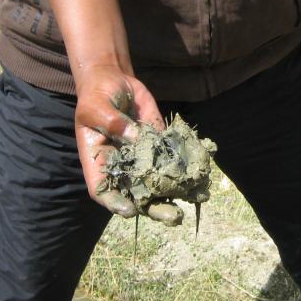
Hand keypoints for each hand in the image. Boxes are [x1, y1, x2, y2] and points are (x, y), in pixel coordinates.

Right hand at [75, 65, 182, 224]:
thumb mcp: (97, 108)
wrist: (115, 84)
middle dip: (155, 207)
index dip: (116, 203)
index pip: (103, 189)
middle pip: (137, 193)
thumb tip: (134, 137)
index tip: (131, 210)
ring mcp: (143, 158)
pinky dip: (188, 165)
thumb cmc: (97, 97)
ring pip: (159, 181)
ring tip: (195, 198)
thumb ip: (113, 123)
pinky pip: (173, 157)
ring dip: (176, 192)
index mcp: (100, 162)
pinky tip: (204, 170)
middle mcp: (123, 166)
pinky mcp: (160, 145)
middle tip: (173, 217)